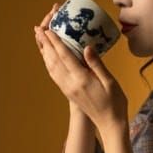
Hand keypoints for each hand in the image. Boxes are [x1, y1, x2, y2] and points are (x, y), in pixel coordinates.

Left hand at [34, 4, 127, 133]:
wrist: (109, 123)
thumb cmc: (114, 102)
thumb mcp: (109, 81)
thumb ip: (97, 64)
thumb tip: (87, 47)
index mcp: (81, 79)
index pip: (65, 57)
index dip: (56, 42)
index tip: (49, 29)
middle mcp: (70, 84)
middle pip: (53, 60)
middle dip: (45, 43)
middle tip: (38, 29)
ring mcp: (67, 89)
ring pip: (51, 67)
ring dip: (44, 52)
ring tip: (40, 39)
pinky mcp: (68, 92)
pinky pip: (54, 75)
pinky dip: (49, 63)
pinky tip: (48, 57)